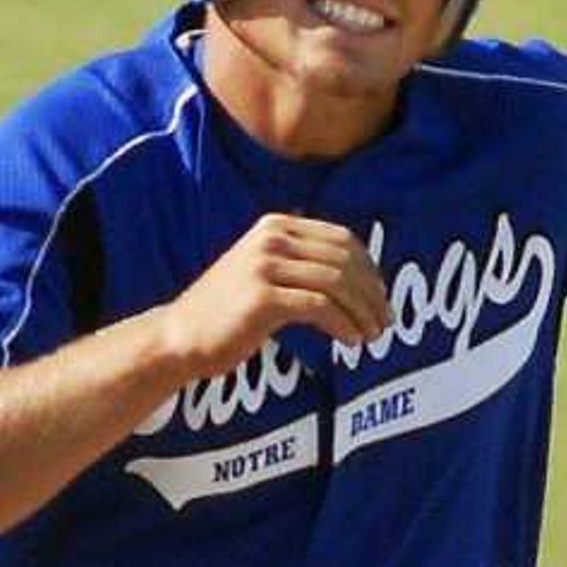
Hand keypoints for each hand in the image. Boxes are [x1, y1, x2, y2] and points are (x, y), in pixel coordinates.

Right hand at [154, 215, 394, 377]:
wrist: (182, 335)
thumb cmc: (230, 311)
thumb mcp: (265, 272)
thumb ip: (302, 264)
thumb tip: (358, 275)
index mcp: (276, 225)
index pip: (342, 239)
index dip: (371, 270)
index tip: (382, 299)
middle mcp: (271, 238)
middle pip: (344, 260)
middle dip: (373, 293)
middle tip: (385, 322)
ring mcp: (265, 265)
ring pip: (337, 282)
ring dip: (363, 312)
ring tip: (372, 336)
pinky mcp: (263, 297)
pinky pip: (320, 306)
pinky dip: (344, 325)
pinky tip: (351, 341)